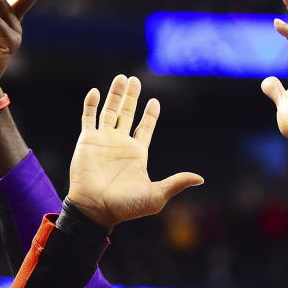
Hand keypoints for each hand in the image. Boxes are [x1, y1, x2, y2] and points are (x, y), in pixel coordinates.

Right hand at [67, 75, 203, 229]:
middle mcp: (120, 144)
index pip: (145, 128)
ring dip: (115, 95)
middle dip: (131, 97)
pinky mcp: (87, 141)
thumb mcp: (156, 195)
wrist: (96, 210)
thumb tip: (200, 179)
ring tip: (121, 78)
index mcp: (137, 153)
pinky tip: (96, 91)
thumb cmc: (126, 206)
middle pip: (127, 114)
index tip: (154, 101)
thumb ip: (176, 183)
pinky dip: (91, 104)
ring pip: (109, 111)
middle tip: (134, 79)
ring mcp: (103, 141)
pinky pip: (88, 118)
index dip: (150, 114)